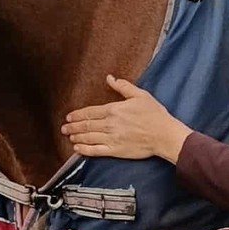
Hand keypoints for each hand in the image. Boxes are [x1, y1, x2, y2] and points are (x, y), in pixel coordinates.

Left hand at [63, 77, 191, 162]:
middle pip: (86, 125)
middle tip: (64, 128)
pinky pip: (96, 151)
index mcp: (114, 110)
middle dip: (73, 127)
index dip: (78, 115)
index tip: (70, 117)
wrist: (164, 135)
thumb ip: (123, 87)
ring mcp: (112, 138)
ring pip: (88, 138)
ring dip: (77, 137)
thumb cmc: (154, 114)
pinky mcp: (116, 151)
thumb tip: (110, 78)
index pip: (90, 112)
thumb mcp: (140, 95)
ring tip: (69, 137)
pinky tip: (78, 150)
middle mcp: (110, 124)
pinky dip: (85, 150)